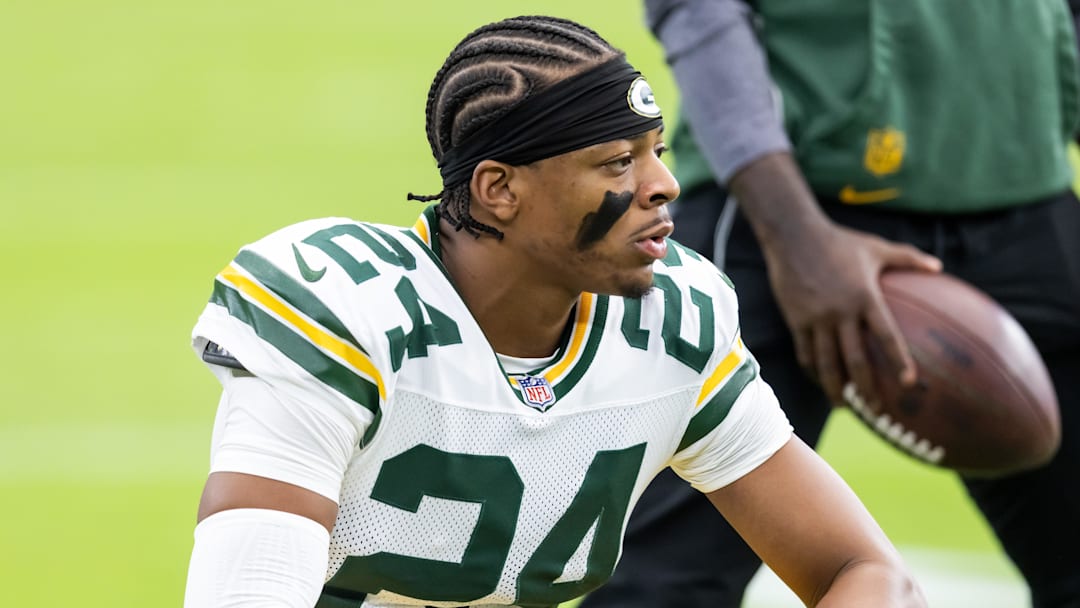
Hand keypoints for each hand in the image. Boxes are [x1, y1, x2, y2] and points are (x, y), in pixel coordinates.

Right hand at [761, 222, 940, 408]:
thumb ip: (908, 258)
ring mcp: (815, 318)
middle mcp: (840, 312)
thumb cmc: (839, 240)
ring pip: (826, 363)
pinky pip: (805, 353)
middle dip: (866, 388)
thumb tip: (939, 267)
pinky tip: (821, 382)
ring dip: (835, 388)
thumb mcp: (876, 247)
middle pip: (855, 359)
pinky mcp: (795, 320)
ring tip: (843, 407)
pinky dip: (813, 371)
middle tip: (876, 408)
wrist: (793, 235)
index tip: (910, 383)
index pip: (886, 336)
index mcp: (865, 297)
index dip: (899, 361)